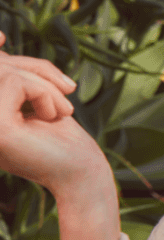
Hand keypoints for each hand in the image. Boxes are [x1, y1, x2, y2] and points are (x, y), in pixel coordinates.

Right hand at [0, 30, 119, 239]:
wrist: (81, 170)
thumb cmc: (60, 135)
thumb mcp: (34, 96)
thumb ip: (14, 72)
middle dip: (36, 69)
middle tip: (68, 88)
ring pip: (4, 71)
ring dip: (44, 83)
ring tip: (63, 109)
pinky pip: (15, 82)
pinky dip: (44, 92)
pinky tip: (55, 116)